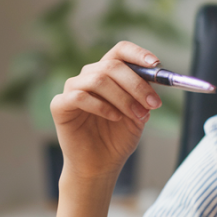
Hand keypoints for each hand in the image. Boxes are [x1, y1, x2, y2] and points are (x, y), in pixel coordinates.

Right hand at [50, 41, 162, 183]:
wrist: (101, 165)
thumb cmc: (118, 137)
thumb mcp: (139, 113)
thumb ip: (144, 95)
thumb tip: (157, 78)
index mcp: (108, 74)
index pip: (120, 51)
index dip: (137, 53)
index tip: (155, 63)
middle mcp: (88, 76)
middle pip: (112, 66)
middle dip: (136, 85)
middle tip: (152, 104)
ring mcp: (72, 89)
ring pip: (97, 79)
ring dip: (123, 98)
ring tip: (137, 116)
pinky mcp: (60, 105)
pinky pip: (79, 96)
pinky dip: (101, 106)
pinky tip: (114, 118)